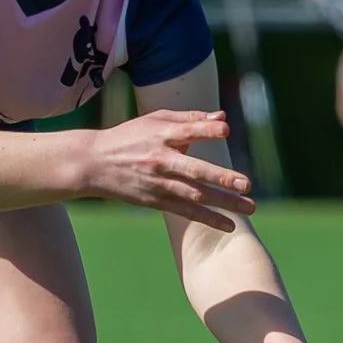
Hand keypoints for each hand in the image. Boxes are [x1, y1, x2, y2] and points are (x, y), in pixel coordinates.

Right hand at [82, 109, 255, 229]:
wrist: (93, 163)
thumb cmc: (129, 136)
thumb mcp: (155, 120)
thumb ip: (189, 118)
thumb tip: (222, 117)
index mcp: (160, 135)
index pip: (186, 131)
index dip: (206, 130)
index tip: (225, 130)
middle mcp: (160, 159)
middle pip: (193, 169)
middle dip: (221, 177)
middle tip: (246, 184)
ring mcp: (157, 182)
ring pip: (194, 194)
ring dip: (222, 202)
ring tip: (249, 207)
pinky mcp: (154, 200)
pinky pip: (185, 211)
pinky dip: (207, 218)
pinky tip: (229, 225)